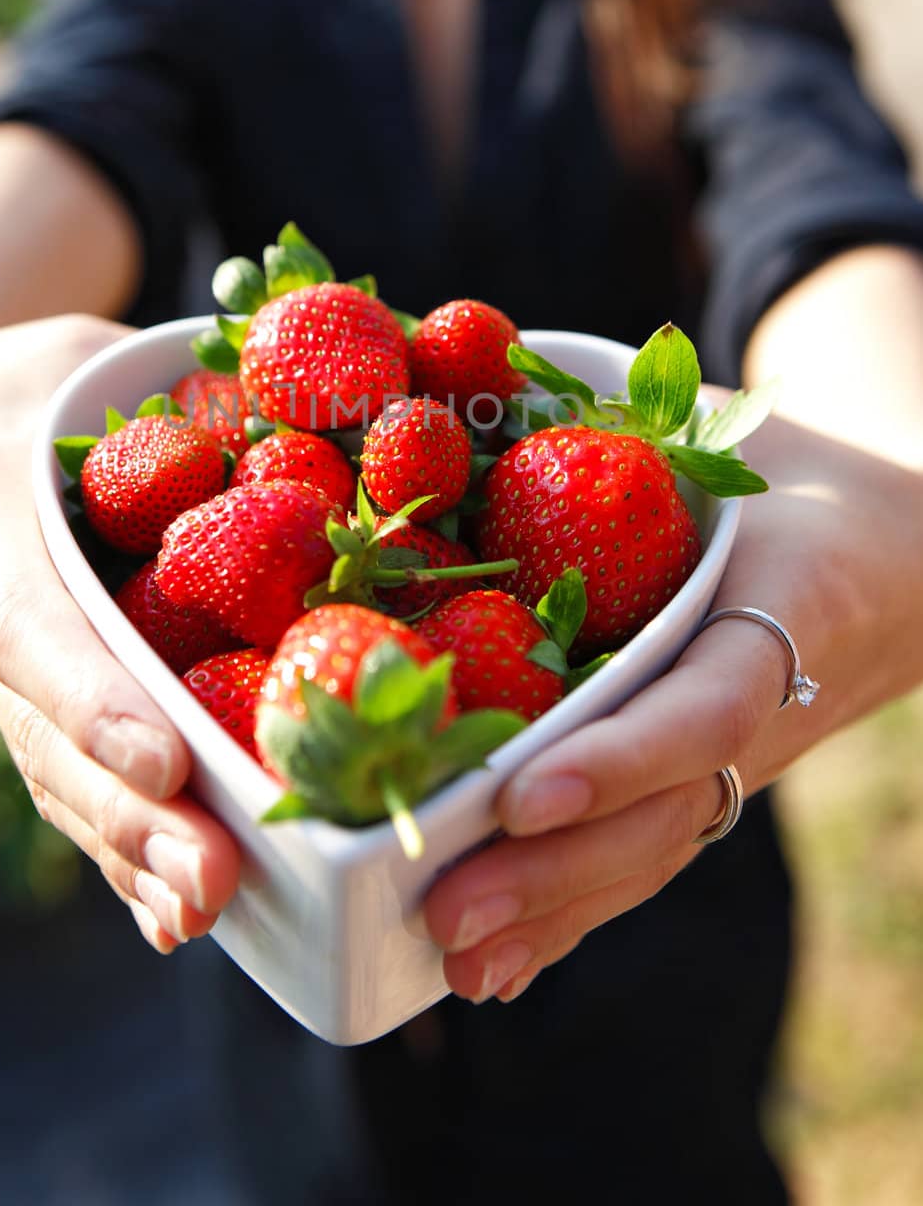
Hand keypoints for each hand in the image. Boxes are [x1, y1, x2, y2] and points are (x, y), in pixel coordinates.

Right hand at [0, 316, 241, 952]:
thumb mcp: (67, 356)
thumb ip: (176, 387)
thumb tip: (341, 396)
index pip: (30, 627)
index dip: (93, 702)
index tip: (165, 765)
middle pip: (52, 739)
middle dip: (135, 817)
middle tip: (216, 883)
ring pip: (62, 778)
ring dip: (135, 854)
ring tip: (209, 914)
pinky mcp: (27, 702)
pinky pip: (72, 781)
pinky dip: (123, 849)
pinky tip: (184, 915)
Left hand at [422, 406, 922, 1002]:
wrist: (898, 550)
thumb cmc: (793, 476)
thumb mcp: (729, 430)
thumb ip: (622, 413)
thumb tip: (467, 355)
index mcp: (782, 619)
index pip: (706, 706)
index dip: (622, 756)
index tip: (525, 791)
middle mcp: (761, 712)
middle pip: (662, 816)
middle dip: (555, 870)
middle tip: (445, 911)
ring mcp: (737, 763)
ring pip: (647, 854)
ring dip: (551, 912)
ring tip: (451, 962)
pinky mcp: (708, 783)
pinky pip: (643, 855)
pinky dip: (575, 914)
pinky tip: (499, 968)